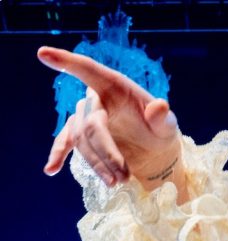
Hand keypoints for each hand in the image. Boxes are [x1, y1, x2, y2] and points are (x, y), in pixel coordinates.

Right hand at [38, 46, 184, 195]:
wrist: (156, 151)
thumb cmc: (160, 130)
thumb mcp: (167, 124)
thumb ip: (162, 118)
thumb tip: (159, 107)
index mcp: (115, 86)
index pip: (89, 70)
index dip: (67, 61)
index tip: (44, 54)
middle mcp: (96, 99)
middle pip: (91, 125)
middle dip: (106, 153)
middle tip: (123, 176)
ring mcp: (87, 118)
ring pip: (81, 140)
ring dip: (97, 164)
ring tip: (115, 182)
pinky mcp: (83, 137)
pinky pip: (66, 143)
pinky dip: (58, 155)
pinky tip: (51, 169)